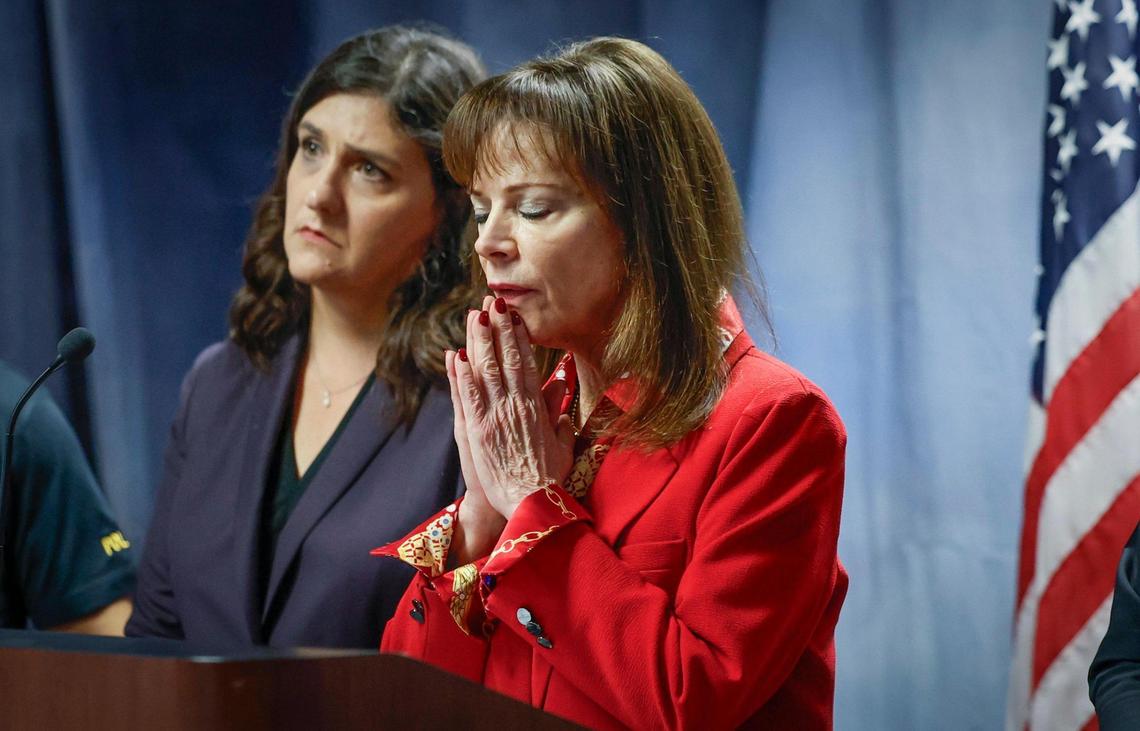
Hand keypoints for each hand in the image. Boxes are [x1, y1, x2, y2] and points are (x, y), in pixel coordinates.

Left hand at [449, 296, 573, 520]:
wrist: (530, 504)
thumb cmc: (548, 479)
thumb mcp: (561, 443)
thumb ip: (559, 415)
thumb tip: (561, 391)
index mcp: (537, 407)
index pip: (527, 363)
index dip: (518, 337)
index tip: (513, 316)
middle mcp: (516, 406)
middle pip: (506, 359)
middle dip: (497, 328)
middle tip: (491, 302)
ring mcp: (495, 416)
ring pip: (485, 370)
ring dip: (478, 341)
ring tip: (473, 316)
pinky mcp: (477, 431)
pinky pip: (467, 396)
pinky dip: (460, 374)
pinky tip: (456, 354)